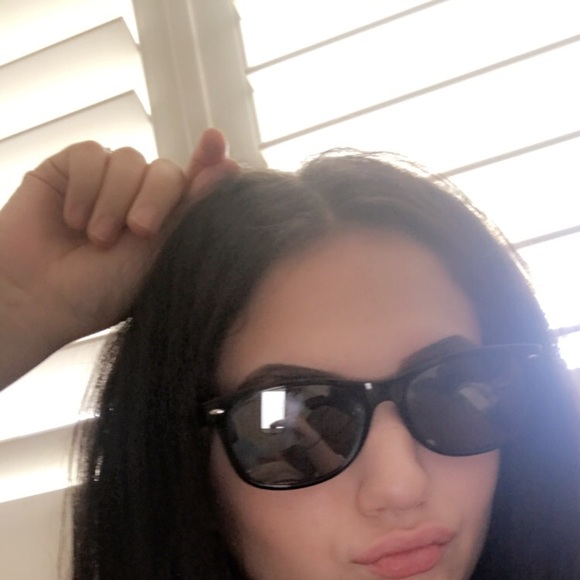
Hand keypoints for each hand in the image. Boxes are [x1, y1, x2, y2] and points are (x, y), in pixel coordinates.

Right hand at [0, 128, 236, 387]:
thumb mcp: (157, 254)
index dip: (207, 161)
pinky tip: (72, 218)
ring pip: (128, 159)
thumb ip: (190, 209)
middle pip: (166, 169)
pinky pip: (89, 154)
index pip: (194, 182)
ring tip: (95, 238)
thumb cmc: (101, 290)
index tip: (216, 141)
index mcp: (167, 221)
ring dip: (113, 200)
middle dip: (155, 198)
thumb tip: (231, 164)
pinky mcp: (70, 169)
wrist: (39, 299)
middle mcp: (139, 197)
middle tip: (138, 231)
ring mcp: (105, 181)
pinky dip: (84, 187)